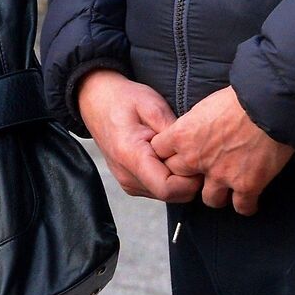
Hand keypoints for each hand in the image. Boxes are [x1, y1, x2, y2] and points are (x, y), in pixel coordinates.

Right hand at [75, 70, 202, 203]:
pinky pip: (158, 189)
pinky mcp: (130, 182)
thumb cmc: (123, 99)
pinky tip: (168, 157)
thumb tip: (195, 153)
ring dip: (179, 179)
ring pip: (167, 196)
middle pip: (171, 195)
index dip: (191, 180)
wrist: (95, 100)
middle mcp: (126, 175)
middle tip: (194, 153)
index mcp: (130, 155)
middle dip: (189, 180)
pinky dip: (170, 178)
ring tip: (178, 152)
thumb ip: (173, 133)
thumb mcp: (152, 106)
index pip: (168, 188)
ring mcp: (127, 181)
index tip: (199, 160)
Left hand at [150, 86, 293, 214]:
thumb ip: (194, 125)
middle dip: (190, 176)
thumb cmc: (238, 99)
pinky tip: (250, 200)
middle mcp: (196, 159)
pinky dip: (247, 205)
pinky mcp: (247, 185)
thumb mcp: (204, 106)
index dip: (169, 155)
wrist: (269, 105)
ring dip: (218, 194)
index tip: (179, 154)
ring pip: (210, 200)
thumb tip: (195, 131)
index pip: (159, 153)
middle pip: (180, 179)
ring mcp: (221, 175)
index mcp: (182, 135)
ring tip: (228, 189)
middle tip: (204, 173)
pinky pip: (242, 208)